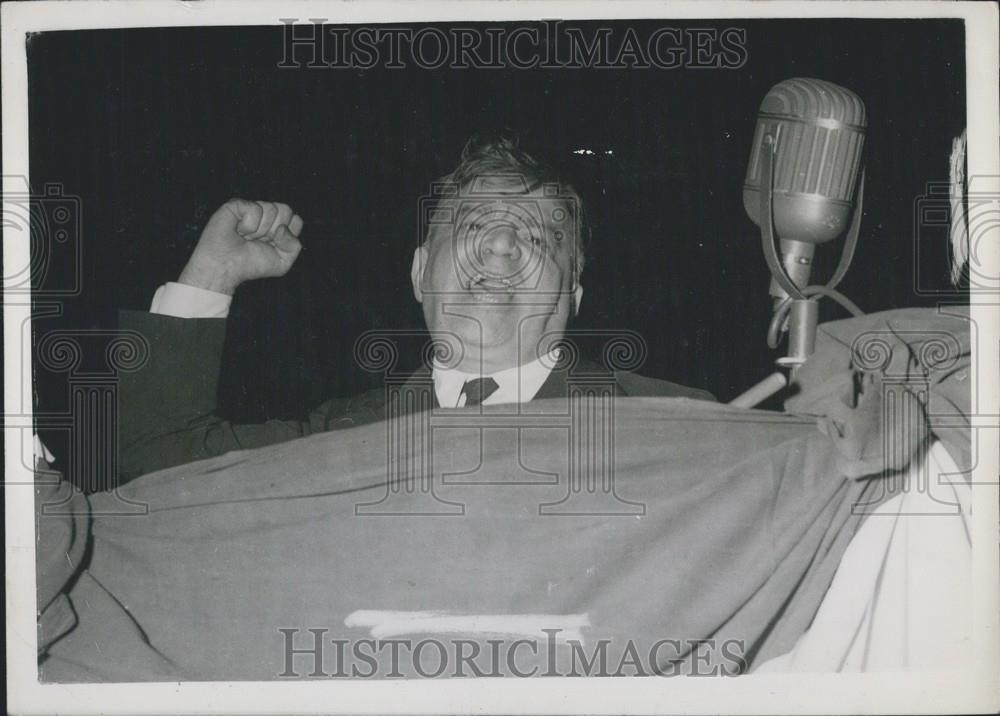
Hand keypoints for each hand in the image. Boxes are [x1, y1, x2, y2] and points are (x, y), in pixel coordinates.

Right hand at [178, 199, 303, 294]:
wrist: (226, 266)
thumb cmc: (251, 265)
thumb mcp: (282, 263)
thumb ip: (294, 246)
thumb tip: (283, 228)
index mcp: (278, 227)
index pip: (296, 219)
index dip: (288, 233)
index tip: (273, 244)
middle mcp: (266, 216)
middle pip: (286, 210)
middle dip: (274, 230)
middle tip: (258, 240)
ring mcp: (252, 209)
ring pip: (272, 209)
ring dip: (259, 230)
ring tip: (246, 237)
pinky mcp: (237, 205)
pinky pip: (255, 209)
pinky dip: (248, 224)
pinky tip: (238, 230)